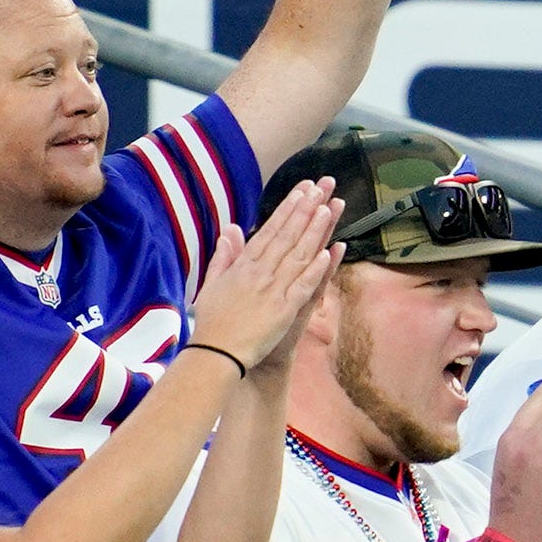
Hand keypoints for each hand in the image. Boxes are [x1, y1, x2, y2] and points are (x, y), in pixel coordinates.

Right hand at [187, 178, 343, 370]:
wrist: (216, 354)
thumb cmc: (213, 321)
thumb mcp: (212, 283)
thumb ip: (224, 256)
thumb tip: (230, 230)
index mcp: (244, 266)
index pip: (269, 230)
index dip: (288, 209)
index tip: (302, 191)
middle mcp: (259, 273)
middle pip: (287, 235)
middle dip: (305, 209)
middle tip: (322, 187)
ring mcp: (273, 290)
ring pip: (298, 255)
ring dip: (314, 231)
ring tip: (329, 208)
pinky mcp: (284, 310)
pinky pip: (303, 287)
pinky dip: (315, 270)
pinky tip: (328, 253)